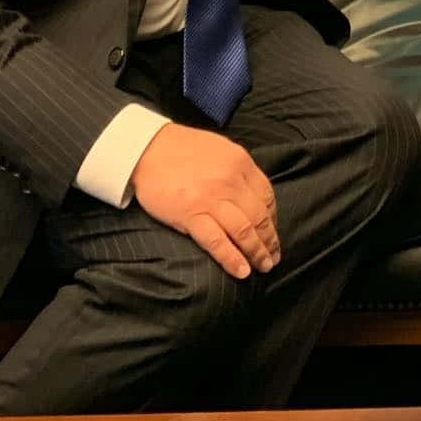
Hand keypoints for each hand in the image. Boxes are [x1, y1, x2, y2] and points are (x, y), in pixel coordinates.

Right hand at [129, 122, 280, 279]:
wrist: (147, 149)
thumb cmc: (182, 149)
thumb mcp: (220, 149)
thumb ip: (238, 169)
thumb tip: (252, 193)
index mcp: (240, 162)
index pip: (266, 196)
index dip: (273, 219)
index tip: (272, 233)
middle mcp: (230, 181)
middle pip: (259, 217)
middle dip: (269, 241)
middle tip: (273, 257)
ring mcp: (211, 199)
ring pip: (244, 231)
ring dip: (257, 253)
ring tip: (263, 267)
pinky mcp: (190, 214)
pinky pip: (217, 242)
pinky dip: (232, 259)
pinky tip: (241, 271)